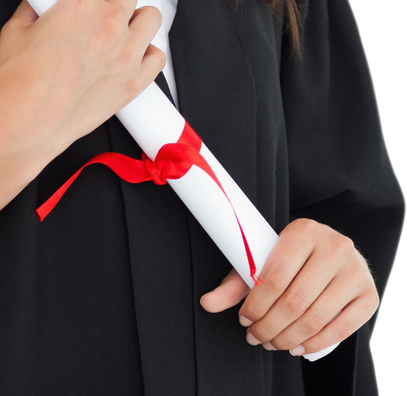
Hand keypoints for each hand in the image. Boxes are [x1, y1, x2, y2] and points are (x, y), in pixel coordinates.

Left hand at [199, 218, 379, 356]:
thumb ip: (236, 281)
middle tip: (256, 338)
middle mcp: (335, 246)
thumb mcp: (264, 259)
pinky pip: (342, 329)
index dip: (255, 305)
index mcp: (304, 230)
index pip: (274, 276)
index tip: (244, 320)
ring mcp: (356, 270)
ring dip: (288, 339)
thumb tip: (207, 303)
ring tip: (272, 343)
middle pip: (295, 301)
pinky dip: (316, 343)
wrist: (333, 251)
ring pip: (316, 317)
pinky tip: (297, 347)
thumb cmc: (292, 257)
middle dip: (269, 327)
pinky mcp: (369, 294)